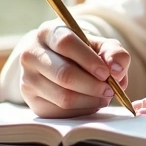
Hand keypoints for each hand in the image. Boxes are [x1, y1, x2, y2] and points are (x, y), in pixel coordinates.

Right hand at [15, 20, 129, 118]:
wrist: (56, 62)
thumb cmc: (80, 52)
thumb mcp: (98, 45)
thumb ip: (113, 52)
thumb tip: (117, 70)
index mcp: (47, 33)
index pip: (66, 43)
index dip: (89, 59)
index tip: (107, 73)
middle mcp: (31, 55)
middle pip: (64, 74)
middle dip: (93, 85)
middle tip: (111, 90)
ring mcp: (28, 79)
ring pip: (63, 97)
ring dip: (91, 100)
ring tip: (105, 96)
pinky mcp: (32, 102)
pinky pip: (61, 112)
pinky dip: (82, 110)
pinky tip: (91, 102)